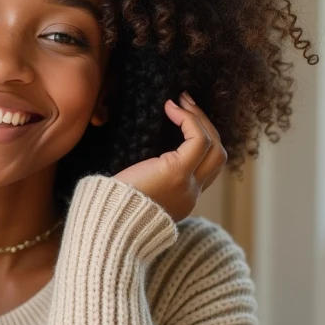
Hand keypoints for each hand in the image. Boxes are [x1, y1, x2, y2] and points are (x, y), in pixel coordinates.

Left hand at [112, 92, 226, 220]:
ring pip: (214, 147)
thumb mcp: (133, 192)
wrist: (105, 224)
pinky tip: (171, 107)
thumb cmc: (109, 207)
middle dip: (207, 127)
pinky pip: (198, 140)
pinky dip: (189, 120)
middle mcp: (191, 194)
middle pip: (218, 157)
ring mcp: (188, 185)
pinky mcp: (176, 173)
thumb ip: (147, 179)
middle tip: (188, 104)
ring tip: (183, 100)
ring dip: (200, 119)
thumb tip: (142, 161)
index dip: (200, 142)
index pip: (206, 169)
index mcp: (182, 201)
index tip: (180, 120)